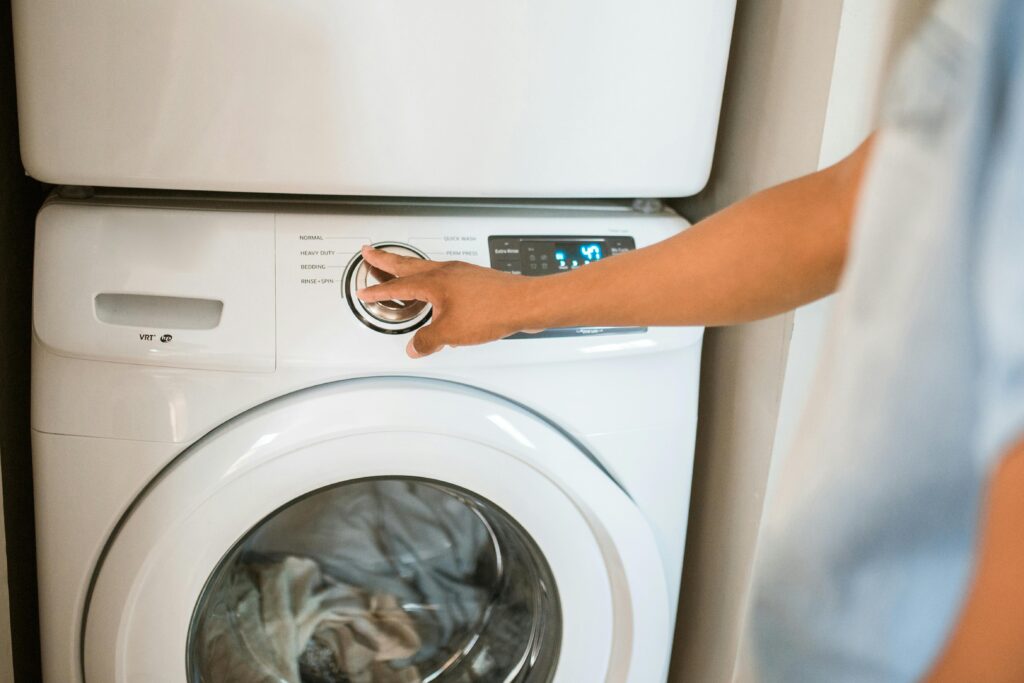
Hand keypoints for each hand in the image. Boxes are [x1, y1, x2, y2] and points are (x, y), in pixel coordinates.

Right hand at [356, 246, 538, 357]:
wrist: (524, 303)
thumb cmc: (492, 310)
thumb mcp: (450, 333)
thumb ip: (428, 340)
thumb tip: (415, 346)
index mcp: (433, 282)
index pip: (398, 286)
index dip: (379, 290)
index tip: (365, 292)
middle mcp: (446, 272)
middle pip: (408, 264)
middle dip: (386, 260)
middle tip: (370, 252)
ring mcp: (461, 273)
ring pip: (426, 267)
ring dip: (408, 267)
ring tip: (398, 268)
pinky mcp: (475, 280)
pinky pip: (445, 276)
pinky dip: (432, 279)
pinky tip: (437, 290)